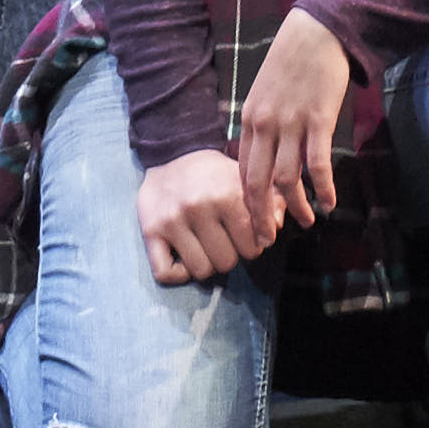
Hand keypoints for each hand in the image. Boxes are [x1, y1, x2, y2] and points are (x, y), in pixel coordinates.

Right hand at [136, 147, 273, 284]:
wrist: (173, 154)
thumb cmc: (214, 173)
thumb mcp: (246, 178)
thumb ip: (271, 199)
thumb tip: (278, 226)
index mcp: (228, 193)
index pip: (252, 244)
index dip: (255, 246)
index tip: (250, 240)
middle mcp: (199, 206)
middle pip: (227, 262)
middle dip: (231, 255)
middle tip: (226, 242)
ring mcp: (173, 220)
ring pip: (201, 271)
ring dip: (207, 265)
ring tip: (207, 248)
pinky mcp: (150, 231)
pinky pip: (167, 273)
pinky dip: (178, 273)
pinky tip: (185, 257)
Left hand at [235, 7, 354, 234]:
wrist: (317, 32)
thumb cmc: (293, 63)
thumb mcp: (265, 94)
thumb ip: (262, 126)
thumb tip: (264, 158)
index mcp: (249, 121)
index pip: (242, 173)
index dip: (248, 202)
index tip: (257, 221)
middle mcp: (265, 126)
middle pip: (256, 183)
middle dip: (261, 216)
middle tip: (267, 239)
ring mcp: (291, 124)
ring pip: (286, 179)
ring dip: (296, 206)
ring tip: (306, 222)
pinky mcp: (319, 120)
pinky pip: (317, 164)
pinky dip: (323, 188)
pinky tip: (330, 202)